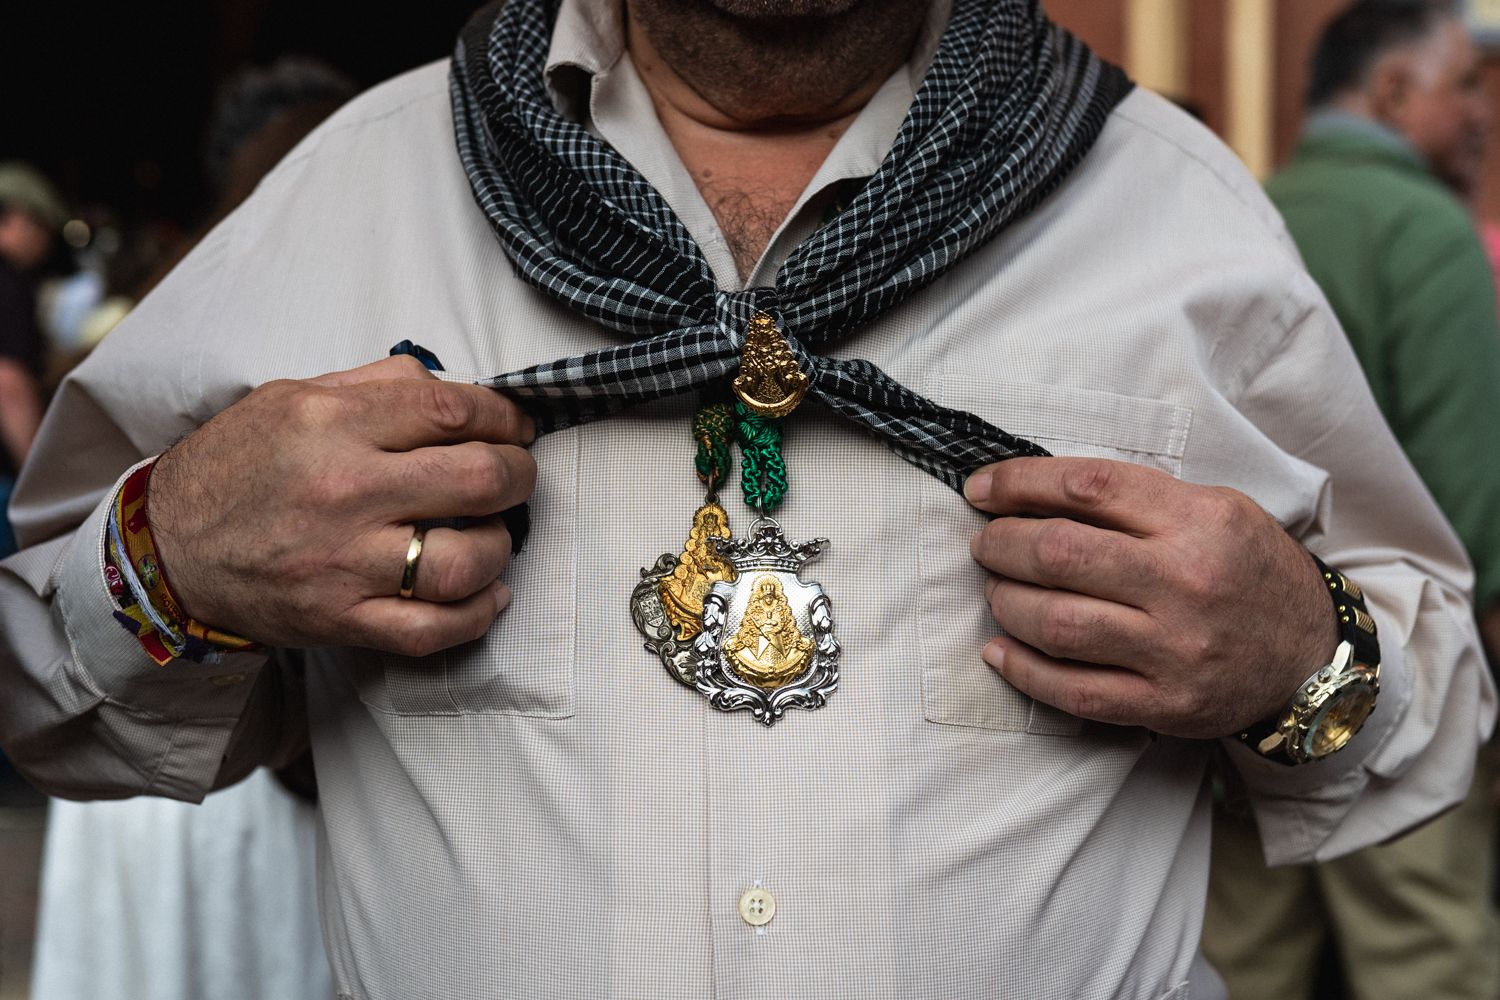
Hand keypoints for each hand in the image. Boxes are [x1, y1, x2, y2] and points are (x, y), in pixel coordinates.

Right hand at [149, 355, 536, 655]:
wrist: (169, 546)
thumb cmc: (239, 465)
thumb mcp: (294, 396)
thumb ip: (377, 383)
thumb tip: (453, 385)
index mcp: (333, 424)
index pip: (454, 412)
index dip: (505, 417)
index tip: (517, 426)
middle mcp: (344, 491)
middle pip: (478, 481)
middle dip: (519, 474)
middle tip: (517, 474)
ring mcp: (344, 562)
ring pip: (466, 560)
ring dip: (501, 545)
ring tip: (494, 532)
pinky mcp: (341, 619)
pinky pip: (432, 629)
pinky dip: (478, 614)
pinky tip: (490, 593)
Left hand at [964, 457, 1337, 737]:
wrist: (1315, 658)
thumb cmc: (1250, 572)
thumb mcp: (1216, 509)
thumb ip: (1135, 500)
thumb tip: (1035, 494)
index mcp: (1198, 520)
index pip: (1087, 487)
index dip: (1018, 484)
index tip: (981, 489)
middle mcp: (1186, 582)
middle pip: (1059, 554)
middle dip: (1001, 544)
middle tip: (985, 544)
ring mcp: (1176, 650)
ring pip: (1057, 623)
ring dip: (1006, 603)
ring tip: (997, 591)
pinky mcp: (1166, 705)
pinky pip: (1073, 691)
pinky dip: (1023, 670)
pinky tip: (1000, 650)